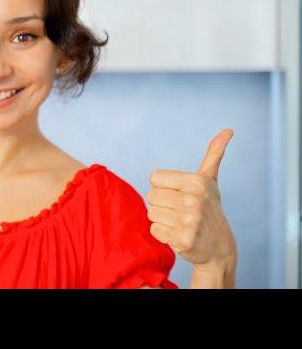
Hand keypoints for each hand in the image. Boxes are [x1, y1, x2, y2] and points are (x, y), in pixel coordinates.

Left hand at [146, 128, 236, 267]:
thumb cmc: (209, 208)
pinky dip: (163, 235)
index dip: (163, 187)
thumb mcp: (210, 180)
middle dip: (163, 204)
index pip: (154, 178)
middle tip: (181, 211)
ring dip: (162, 220)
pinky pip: (154, 231)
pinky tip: (179, 235)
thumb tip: (228, 130)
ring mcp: (189, 220)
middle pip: (151, 196)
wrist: (220, 248)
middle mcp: (193, 199)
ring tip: (181, 223)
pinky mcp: (183, 239)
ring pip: (151, 213)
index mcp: (196, 181)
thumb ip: (214, 154)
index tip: (180, 194)